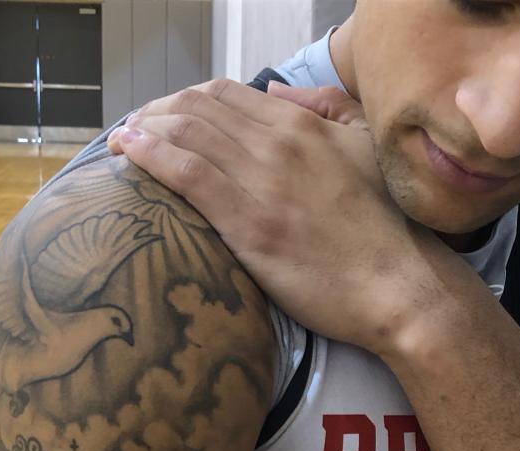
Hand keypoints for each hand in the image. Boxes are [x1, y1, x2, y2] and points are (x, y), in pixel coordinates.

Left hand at [107, 78, 435, 352]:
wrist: (400, 287)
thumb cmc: (386, 228)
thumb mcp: (366, 148)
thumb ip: (325, 109)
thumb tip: (276, 93)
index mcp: (303, 126)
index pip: (226, 93)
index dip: (185, 100)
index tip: (165, 118)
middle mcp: (278, 144)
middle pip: (196, 107)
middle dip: (155, 112)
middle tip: (134, 132)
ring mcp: (261, 183)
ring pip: (184, 134)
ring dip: (142, 130)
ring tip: (120, 143)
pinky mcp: (248, 225)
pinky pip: (186, 175)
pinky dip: (149, 156)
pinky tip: (127, 155)